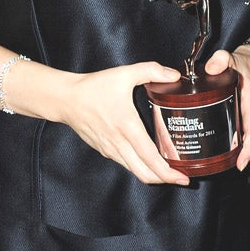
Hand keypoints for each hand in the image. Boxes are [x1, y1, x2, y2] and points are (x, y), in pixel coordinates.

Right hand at [58, 61, 190, 184]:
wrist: (66, 99)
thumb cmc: (94, 88)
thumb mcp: (124, 74)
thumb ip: (151, 71)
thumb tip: (174, 75)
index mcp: (128, 127)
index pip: (151, 158)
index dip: (168, 172)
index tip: (183, 177)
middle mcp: (119, 144)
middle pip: (145, 173)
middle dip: (165, 179)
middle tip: (182, 177)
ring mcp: (111, 150)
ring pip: (135, 171)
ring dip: (153, 175)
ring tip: (170, 170)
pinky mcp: (105, 150)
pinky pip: (126, 164)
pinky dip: (141, 167)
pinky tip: (150, 159)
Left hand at [206, 46, 249, 170]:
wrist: (248, 62)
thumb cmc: (242, 64)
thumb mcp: (231, 58)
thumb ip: (221, 60)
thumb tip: (212, 67)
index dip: (249, 149)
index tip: (242, 163)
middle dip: (242, 158)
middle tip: (225, 169)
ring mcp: (245, 118)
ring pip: (244, 141)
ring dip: (236, 154)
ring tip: (220, 165)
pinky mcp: (238, 118)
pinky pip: (238, 135)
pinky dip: (232, 146)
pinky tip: (219, 152)